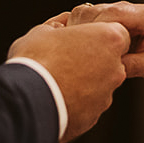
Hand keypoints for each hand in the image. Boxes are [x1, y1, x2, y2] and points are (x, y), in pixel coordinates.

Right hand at [8, 20, 129, 140]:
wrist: (26, 100)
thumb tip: (59, 26)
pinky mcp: (94, 116)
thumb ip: (58, 26)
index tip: (80, 39)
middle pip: (110, 61)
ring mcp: (106, 95)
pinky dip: (75, 103)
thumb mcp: (42, 31)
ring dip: (83, 83)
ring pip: (99, 86)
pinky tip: (55, 99)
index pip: (117, 33)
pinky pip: (87, 106)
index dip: (98, 35)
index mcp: (109, 39)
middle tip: (65, 60)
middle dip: (92, 60)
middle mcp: (116, 68)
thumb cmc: (35, 59)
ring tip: (56, 82)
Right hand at [52, 1, 143, 83]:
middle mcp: (128, 10)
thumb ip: (138, 65)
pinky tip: (76, 53)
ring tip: (73, 57)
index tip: (83, 50)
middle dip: (80, 31)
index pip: (112, 15)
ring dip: (77, 33)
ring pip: (85, 15)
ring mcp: (116, 13)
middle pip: (93, 12)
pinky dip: (78, 35)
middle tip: (74, 57)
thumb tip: (112, 67)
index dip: (95, 30)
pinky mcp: (108, 20)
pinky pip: (85, 22)